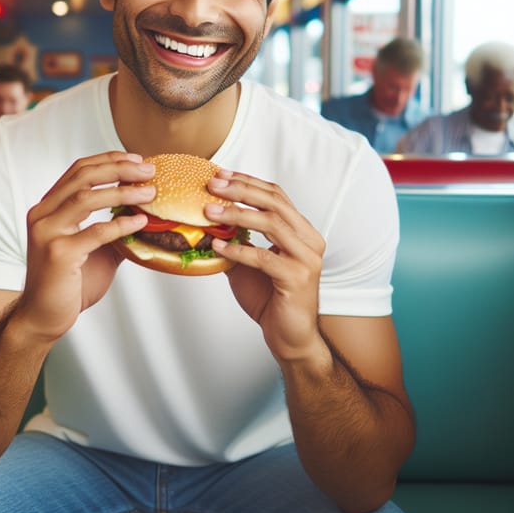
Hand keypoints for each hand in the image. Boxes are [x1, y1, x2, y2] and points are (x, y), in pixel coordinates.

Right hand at [16, 151, 154, 340]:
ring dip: (122, 192)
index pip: (79, 170)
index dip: (108, 160)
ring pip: (85, 198)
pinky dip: (120, 225)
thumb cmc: (69, 283)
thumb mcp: (95, 249)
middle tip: (148, 170)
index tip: (136, 159)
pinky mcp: (57, 254)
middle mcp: (43, 215)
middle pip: (82, 177)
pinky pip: (94, 232)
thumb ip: (113, 230)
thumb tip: (145, 216)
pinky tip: (139, 223)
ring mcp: (47, 233)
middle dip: (118, 169)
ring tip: (149, 194)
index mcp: (49, 208)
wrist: (44, 317)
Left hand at [205, 170, 325, 362]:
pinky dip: (239, 250)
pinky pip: (264, 258)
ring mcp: (306, 259)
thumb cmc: (270, 299)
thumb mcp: (248, 263)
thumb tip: (204, 223)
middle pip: (275, 203)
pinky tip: (218, 246)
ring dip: (238, 214)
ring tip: (210, 212)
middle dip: (241, 190)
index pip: (276, 195)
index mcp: (301, 231)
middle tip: (213, 185)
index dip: (248, 182)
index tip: (221, 174)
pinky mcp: (297, 279)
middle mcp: (309, 240)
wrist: (290, 338)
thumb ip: (236, 240)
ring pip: (271, 224)